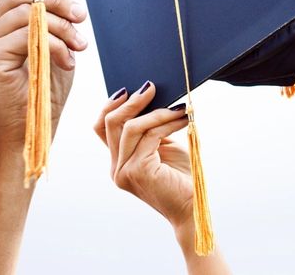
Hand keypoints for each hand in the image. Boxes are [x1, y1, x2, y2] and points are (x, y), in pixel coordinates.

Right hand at [0, 0, 87, 141]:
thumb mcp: (52, 43)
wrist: (32, 125)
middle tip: (80, 20)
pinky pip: (29, 34)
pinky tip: (67, 61)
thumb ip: (51, 17)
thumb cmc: (43, 86)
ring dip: (62, 27)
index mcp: (0, 19)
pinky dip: (55, 44)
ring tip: (78, 46)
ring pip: (29, 12)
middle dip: (59, 1)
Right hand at [95, 82, 192, 228]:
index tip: (129, 90)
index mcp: (118, 162)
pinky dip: (167, 123)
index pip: (101, 128)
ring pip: (130, 127)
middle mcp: (116, 168)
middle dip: (131, 102)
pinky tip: (182, 119)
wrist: (192, 207)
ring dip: (156, 112)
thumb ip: (151, 128)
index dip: (110, 106)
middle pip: (110, 123)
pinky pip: (149, 136)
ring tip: (178, 106)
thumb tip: (151, 97)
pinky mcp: (137, 171)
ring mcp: (123, 171)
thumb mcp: (162, 146)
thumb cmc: (181, 177)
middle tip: (151, 87)